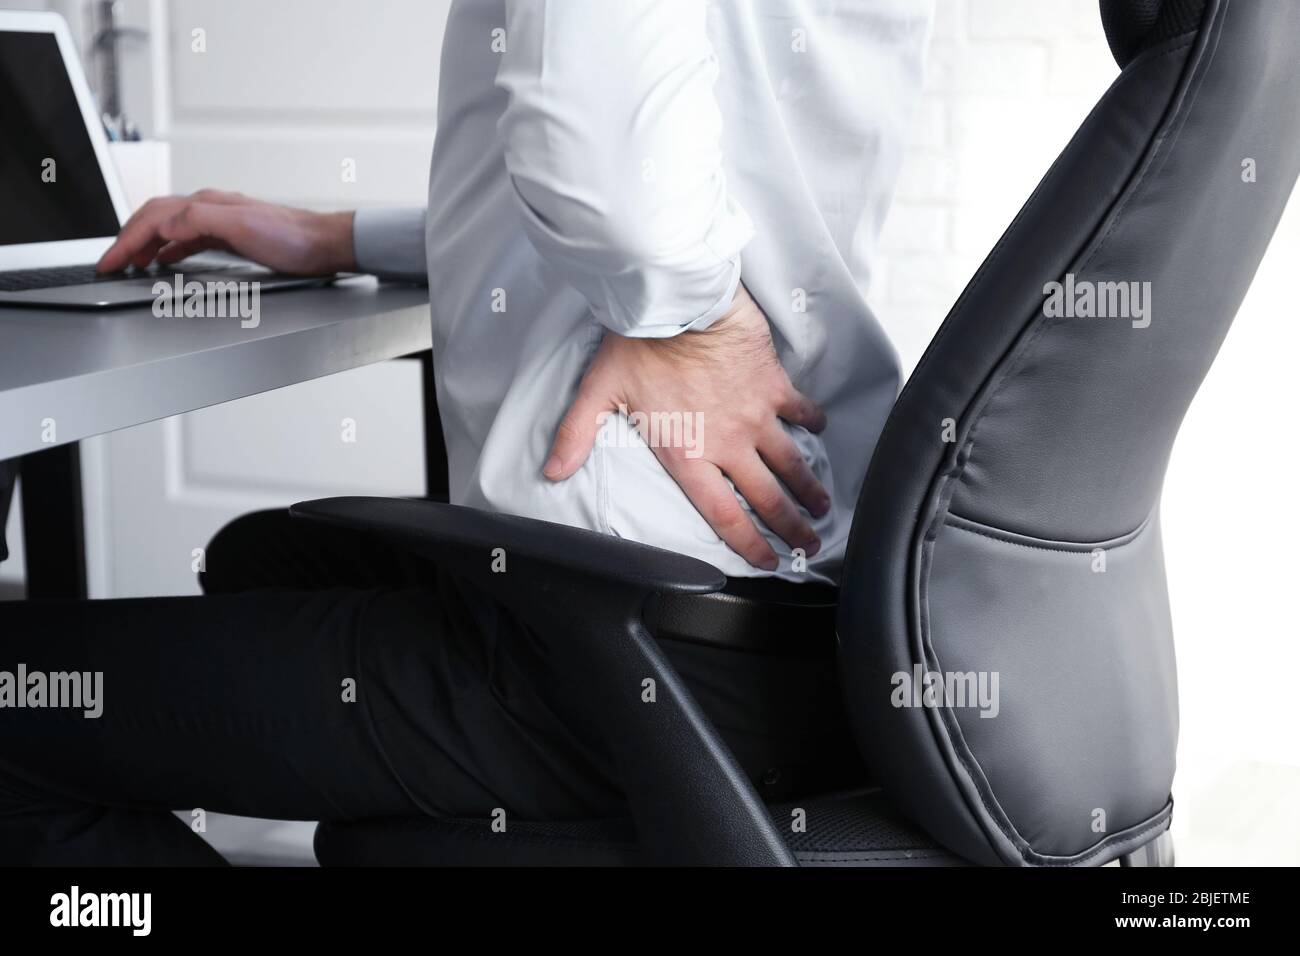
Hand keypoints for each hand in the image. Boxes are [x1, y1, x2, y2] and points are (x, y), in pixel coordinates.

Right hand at [96, 189, 356, 275]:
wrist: (326, 243)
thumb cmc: (293, 238)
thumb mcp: (243, 228)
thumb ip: (200, 221)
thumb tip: (164, 225)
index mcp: (207, 204)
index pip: (152, 218)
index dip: (125, 241)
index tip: (108, 262)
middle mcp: (210, 207)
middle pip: (154, 218)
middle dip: (127, 240)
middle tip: (110, 263)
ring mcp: (221, 221)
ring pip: (168, 227)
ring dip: (144, 243)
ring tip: (129, 262)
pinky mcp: (232, 235)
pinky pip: (188, 238)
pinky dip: (168, 248)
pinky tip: (165, 259)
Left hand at [544, 285, 828, 570]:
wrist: (683, 301)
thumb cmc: (640, 345)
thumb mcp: (599, 392)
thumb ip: (576, 436)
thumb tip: (552, 472)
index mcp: (689, 455)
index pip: (723, 515)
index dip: (748, 544)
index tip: (768, 560)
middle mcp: (728, 444)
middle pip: (767, 498)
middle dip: (792, 527)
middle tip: (809, 544)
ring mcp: (756, 416)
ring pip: (790, 462)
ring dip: (808, 487)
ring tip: (822, 504)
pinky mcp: (773, 385)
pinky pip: (800, 410)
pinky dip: (812, 422)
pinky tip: (819, 429)